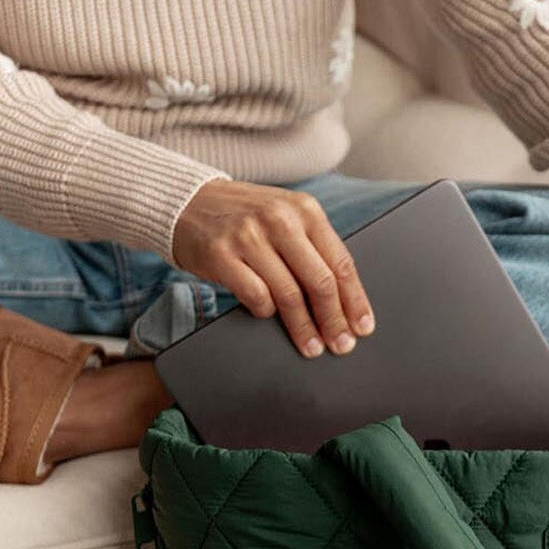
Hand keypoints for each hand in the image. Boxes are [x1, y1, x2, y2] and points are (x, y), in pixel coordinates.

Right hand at [171, 179, 374, 358]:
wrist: (187, 201)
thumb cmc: (243, 217)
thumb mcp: (284, 218)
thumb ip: (311, 248)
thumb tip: (343, 301)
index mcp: (304, 210)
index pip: (340, 262)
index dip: (355, 300)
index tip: (362, 326)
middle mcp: (279, 219)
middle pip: (319, 282)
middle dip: (334, 320)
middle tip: (341, 345)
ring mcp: (249, 236)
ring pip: (290, 294)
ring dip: (303, 328)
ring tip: (311, 347)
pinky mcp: (222, 255)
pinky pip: (256, 296)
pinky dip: (266, 311)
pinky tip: (267, 314)